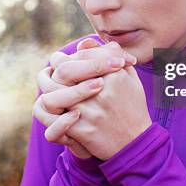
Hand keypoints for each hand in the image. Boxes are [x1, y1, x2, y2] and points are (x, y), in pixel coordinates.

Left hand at [34, 38, 136, 157]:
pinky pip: (56, 121)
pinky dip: (53, 115)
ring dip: (48, 91)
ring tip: (51, 88)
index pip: (82, 55)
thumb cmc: (132, 106)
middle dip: (55, 68)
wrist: (137, 142)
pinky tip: (57, 110)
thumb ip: (110, 56)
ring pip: (53, 95)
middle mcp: (101, 90)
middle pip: (63, 70)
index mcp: (114, 74)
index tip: (69, 58)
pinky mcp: (83, 131)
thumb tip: (85, 43)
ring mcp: (90, 111)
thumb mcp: (129, 77)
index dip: (72, 55)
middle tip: (54, 69)